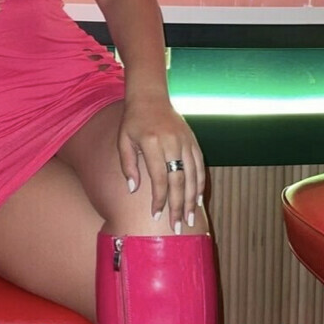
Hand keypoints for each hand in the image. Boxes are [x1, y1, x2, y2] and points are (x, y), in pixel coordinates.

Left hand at [117, 93, 204, 231]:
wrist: (151, 97)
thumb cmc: (133, 121)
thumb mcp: (123, 140)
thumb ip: (128, 165)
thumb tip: (133, 189)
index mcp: (152, 143)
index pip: (159, 178)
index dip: (159, 200)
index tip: (157, 216)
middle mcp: (172, 143)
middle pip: (178, 180)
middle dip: (178, 206)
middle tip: (179, 227)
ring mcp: (185, 141)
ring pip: (192, 175)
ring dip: (192, 199)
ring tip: (191, 219)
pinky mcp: (193, 140)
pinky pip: (199, 166)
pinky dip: (200, 184)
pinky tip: (198, 199)